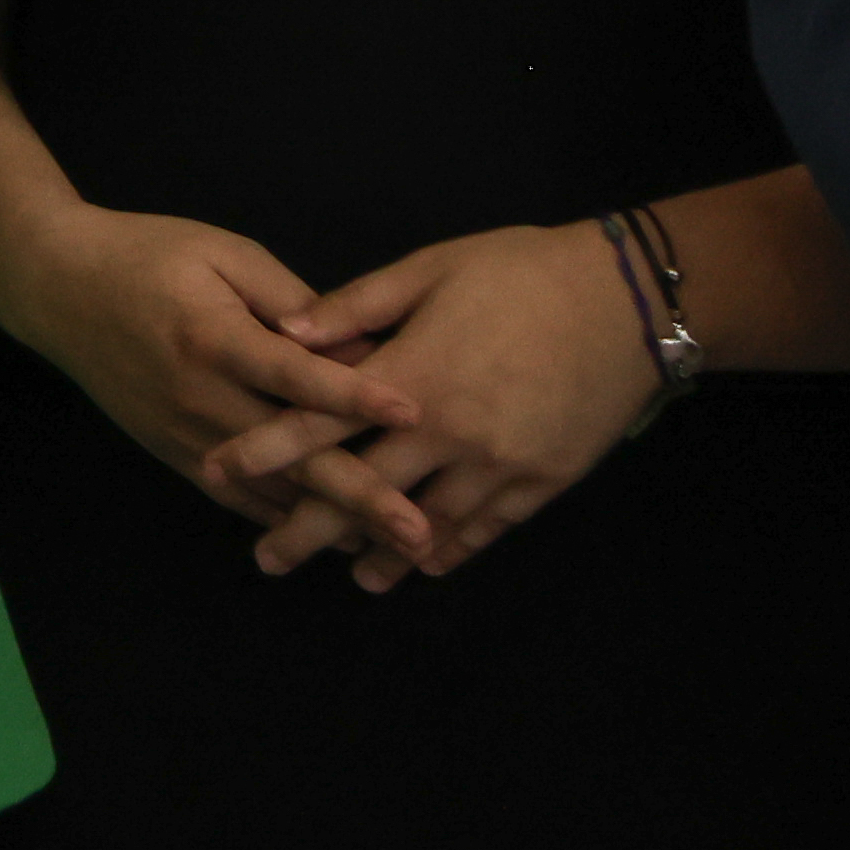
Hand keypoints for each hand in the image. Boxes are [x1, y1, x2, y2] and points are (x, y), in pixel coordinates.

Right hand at [0, 202, 413, 525]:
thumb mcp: (220, 252)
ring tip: (395, 553)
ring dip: (335, 523)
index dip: (353, 394)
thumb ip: (288, 298)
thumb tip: (354, 347)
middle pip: (290, 455)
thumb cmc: (144, 256)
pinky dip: (288, 518)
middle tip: (420, 532)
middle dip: (361, 495)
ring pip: (270, 489)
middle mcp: (199, 396)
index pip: (292, 374)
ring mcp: (185, 433)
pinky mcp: (175, 452)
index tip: (413, 412)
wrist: (55, 286)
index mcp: (212, 337)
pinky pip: (239, 497)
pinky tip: (336, 539)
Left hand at [214, 223, 660, 590]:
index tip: (219, 471)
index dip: (266, 450)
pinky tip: (426, 565)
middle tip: (267, 559)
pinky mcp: (544, 479)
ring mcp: (500, 463)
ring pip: (427, 523)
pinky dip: (452, 548)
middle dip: (311, 528)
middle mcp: (451, 433)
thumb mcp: (430, 270)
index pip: (321, 423)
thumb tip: (288, 330)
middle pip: (365, 491)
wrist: (630, 300)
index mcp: (412, 377)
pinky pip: (488, 526)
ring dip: (384, 553)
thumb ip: (356, 306)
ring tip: (349, 578)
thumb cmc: (521, 272)